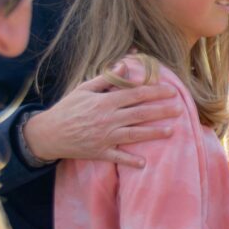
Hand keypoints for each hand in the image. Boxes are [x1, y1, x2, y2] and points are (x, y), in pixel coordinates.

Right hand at [24, 62, 180, 166]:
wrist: (48, 133)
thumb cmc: (68, 108)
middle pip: (139, 113)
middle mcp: (107, 118)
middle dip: (161, 111)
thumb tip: (125, 65)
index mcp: (105, 101)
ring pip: (134, 134)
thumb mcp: (84, 89)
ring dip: (154, 133)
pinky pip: (118, 157)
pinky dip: (130, 160)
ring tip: (172, 131)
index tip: (171, 91)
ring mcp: (104, 136)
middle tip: (180, 109)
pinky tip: (144, 163)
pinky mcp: (100, 151)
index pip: (135, 95)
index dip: (154, 92)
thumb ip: (107, 78)